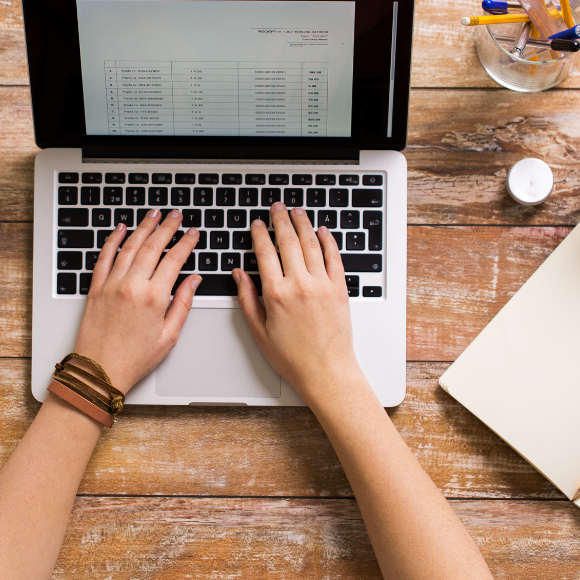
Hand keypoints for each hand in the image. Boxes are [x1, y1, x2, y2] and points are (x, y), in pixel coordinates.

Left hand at [72, 210, 200, 394]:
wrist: (99, 372)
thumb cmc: (134, 359)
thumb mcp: (169, 336)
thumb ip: (182, 304)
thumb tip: (193, 281)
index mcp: (153, 298)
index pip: (174, 260)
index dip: (185, 243)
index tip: (192, 234)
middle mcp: (131, 286)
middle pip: (152, 246)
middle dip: (167, 227)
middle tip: (176, 215)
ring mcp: (111, 285)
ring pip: (130, 246)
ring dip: (143, 227)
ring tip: (154, 214)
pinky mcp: (96, 288)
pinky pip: (104, 257)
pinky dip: (113, 240)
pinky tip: (121, 229)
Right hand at [233, 202, 364, 403]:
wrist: (326, 372)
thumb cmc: (293, 358)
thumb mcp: (259, 331)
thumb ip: (248, 299)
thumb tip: (239, 275)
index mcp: (276, 294)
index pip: (265, 253)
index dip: (260, 234)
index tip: (257, 224)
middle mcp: (300, 285)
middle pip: (289, 241)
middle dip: (281, 220)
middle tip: (277, 207)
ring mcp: (322, 285)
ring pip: (311, 244)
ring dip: (303, 224)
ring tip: (297, 211)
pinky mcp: (340, 289)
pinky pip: (334, 258)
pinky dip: (328, 241)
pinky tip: (323, 231)